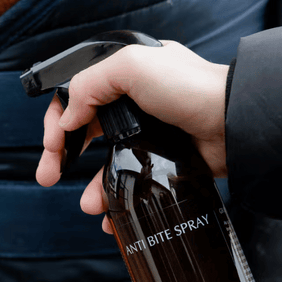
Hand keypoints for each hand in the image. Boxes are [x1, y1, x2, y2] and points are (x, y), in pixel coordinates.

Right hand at [36, 41, 228, 232]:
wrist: (234, 122)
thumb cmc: (191, 88)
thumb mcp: (133, 66)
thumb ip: (90, 85)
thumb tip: (67, 120)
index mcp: (122, 78)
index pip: (75, 98)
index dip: (58, 121)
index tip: (52, 146)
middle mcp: (130, 105)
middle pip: (82, 132)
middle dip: (60, 155)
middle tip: (47, 176)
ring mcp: (144, 135)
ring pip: (104, 163)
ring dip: (91, 186)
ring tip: (88, 205)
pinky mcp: (159, 160)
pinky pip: (128, 180)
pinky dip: (116, 198)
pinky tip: (109, 214)